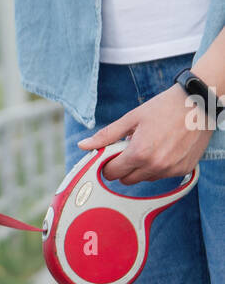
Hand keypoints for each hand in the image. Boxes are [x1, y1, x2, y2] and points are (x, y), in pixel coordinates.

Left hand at [78, 83, 210, 183]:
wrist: (199, 103)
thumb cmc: (165, 107)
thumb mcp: (132, 118)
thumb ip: (107, 135)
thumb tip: (84, 145)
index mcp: (139, 153)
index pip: (112, 173)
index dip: (108, 165)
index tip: (111, 156)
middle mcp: (155, 165)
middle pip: (127, 180)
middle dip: (124, 167)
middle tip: (131, 149)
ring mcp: (171, 170)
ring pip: (145, 179)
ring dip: (142, 167)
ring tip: (150, 145)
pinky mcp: (184, 170)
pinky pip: (163, 176)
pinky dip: (160, 166)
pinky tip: (165, 148)